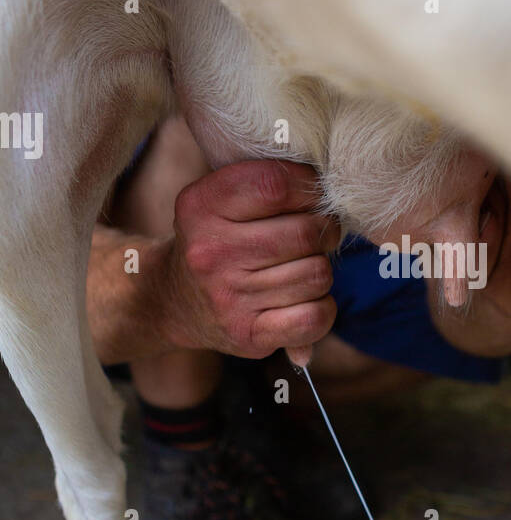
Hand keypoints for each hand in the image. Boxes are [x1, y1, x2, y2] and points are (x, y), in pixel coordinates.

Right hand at [161, 160, 340, 365]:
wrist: (172, 299)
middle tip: (314, 234)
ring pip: (318, 274)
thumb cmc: (215, 238)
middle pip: (306, 232)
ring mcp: (229, 298)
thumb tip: (330, 189)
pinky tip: (304, 299)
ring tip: (300, 267)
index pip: (275, 184)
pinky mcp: (249, 335)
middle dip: (324, 230)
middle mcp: (211, 252)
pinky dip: (322, 308)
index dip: (307, 185)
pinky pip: (314, 317)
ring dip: (320, 269)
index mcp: (202, 207)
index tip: (311, 193)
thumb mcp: (218, 198)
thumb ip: (267, 184)